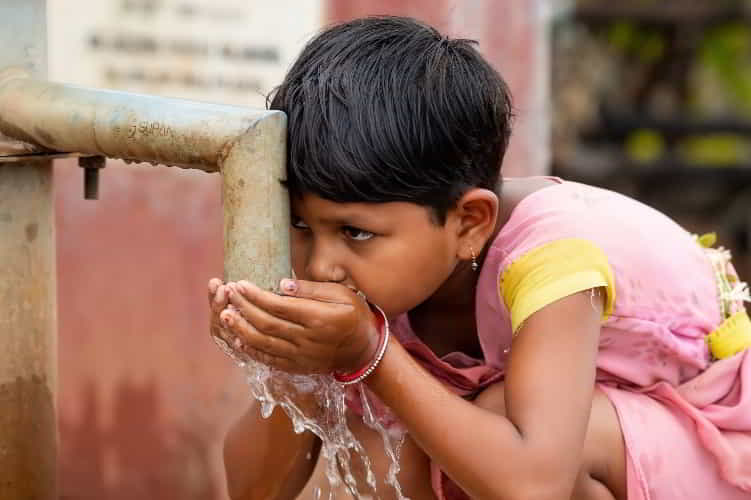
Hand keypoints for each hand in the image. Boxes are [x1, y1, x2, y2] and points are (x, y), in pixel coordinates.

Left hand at [220, 279, 380, 374]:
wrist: (364, 351)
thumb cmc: (354, 315)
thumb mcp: (342, 294)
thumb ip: (311, 289)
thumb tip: (282, 284)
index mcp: (320, 319)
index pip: (280, 306)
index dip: (257, 295)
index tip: (240, 283)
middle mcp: (308, 340)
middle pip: (268, 324)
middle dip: (244, 308)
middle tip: (228, 294)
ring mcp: (301, 356)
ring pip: (264, 343)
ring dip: (241, 329)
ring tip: (224, 315)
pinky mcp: (297, 367)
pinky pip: (269, 359)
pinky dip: (251, 350)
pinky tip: (237, 338)